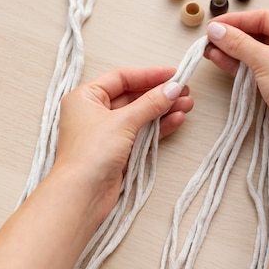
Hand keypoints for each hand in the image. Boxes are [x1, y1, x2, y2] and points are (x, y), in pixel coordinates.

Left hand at [53, 67, 192, 222]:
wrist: (82, 195)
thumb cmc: (90, 154)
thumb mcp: (123, 121)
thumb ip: (150, 103)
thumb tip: (172, 88)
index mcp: (85, 97)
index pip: (121, 78)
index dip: (149, 74)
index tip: (173, 74)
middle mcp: (93, 113)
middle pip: (132, 96)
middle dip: (159, 94)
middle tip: (184, 91)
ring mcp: (105, 133)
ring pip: (139, 116)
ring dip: (162, 110)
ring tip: (187, 105)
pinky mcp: (116, 151)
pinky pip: (140, 133)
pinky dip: (158, 127)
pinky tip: (176, 120)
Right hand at [204, 10, 268, 150]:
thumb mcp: (265, 60)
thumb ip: (238, 42)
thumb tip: (217, 30)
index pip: (265, 18)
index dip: (237, 20)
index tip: (215, 25)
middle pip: (260, 34)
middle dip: (233, 37)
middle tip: (210, 39)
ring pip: (256, 52)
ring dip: (232, 51)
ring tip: (210, 51)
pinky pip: (257, 68)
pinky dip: (240, 65)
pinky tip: (221, 60)